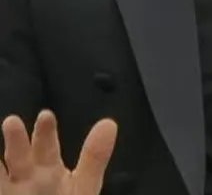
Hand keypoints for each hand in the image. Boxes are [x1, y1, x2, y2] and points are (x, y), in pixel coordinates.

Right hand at [1, 111, 117, 194]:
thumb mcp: (83, 188)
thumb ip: (93, 158)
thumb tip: (109, 123)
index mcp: (49, 172)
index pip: (47, 148)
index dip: (46, 132)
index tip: (46, 116)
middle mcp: (25, 180)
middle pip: (18, 157)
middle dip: (16, 140)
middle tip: (13, 122)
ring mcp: (9, 191)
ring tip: (0, 139)